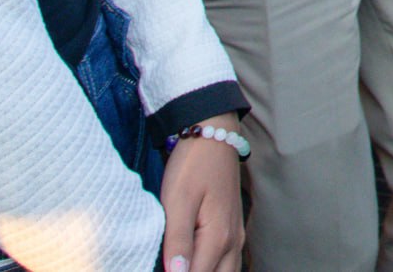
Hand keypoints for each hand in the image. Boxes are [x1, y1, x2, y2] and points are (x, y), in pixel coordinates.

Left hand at [160, 116, 243, 271]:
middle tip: (170, 267)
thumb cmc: (193, 165)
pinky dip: (213, 269)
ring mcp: (236, 237)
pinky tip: (195, 264)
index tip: (156, 266)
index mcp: (218, 238)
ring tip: (181, 267)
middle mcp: (232, 242)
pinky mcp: (233, 230)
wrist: (214, 134)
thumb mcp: (178, 200)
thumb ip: (177, 240)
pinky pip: (228, 264)